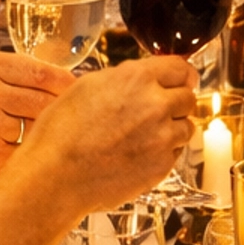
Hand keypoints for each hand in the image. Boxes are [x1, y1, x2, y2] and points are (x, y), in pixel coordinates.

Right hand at [0, 49, 73, 177]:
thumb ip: (10, 73)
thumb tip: (59, 79)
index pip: (39, 71)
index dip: (64, 81)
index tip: (77, 87)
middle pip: (43, 100)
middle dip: (57, 109)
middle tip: (67, 114)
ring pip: (36, 126)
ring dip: (39, 131)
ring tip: (35, 132)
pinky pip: (24, 150)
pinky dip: (25, 150)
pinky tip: (16, 148)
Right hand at [22, 58, 195, 215]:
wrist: (55, 176)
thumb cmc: (61, 133)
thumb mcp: (88, 86)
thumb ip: (125, 78)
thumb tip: (143, 78)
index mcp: (137, 79)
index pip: (181, 68)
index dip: (180, 75)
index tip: (179, 80)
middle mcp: (156, 105)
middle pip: (188, 97)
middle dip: (176, 102)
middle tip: (156, 110)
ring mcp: (162, 138)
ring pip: (186, 127)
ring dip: (172, 128)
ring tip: (143, 136)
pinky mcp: (162, 166)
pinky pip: (175, 153)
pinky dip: (163, 152)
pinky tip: (137, 154)